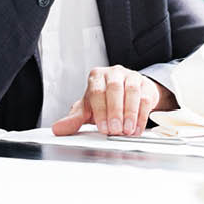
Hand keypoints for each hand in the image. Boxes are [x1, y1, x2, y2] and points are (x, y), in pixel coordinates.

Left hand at [50, 65, 176, 136]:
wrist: (126, 94)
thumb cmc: (104, 101)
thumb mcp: (88, 109)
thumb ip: (74, 119)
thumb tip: (58, 129)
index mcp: (96, 77)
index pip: (96, 91)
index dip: (100, 110)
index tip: (103, 127)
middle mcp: (113, 73)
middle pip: (114, 89)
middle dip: (115, 111)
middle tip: (115, 130)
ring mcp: (131, 76)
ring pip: (131, 91)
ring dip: (130, 113)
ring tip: (127, 130)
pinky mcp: (145, 84)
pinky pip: (145, 98)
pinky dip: (141, 115)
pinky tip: (136, 128)